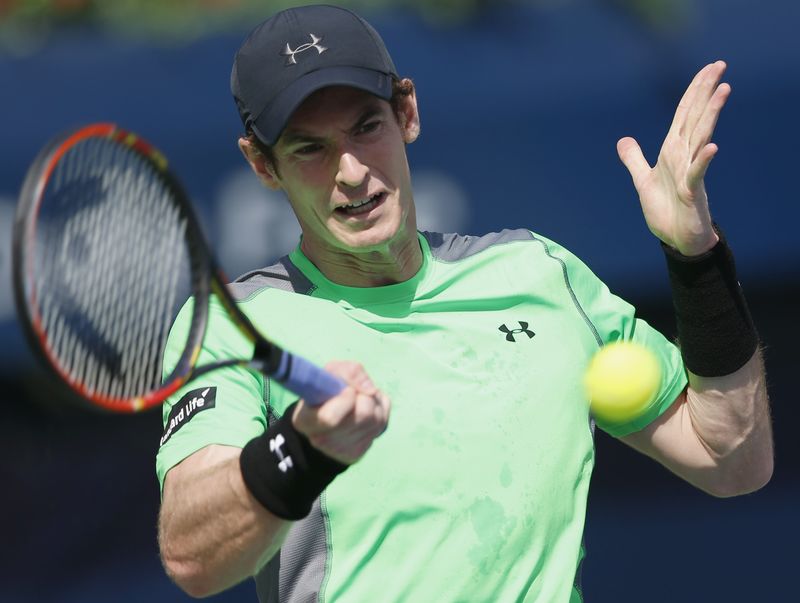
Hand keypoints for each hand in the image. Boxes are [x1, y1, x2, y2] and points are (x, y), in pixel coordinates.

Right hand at [292, 361, 389, 464]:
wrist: (330, 414)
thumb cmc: (328, 389)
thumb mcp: (332, 372)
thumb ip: (349, 372)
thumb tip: (370, 389)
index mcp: (306, 421)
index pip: (330, 417)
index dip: (346, 399)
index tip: (348, 389)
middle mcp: (321, 440)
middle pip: (363, 415)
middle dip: (365, 396)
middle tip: (356, 392)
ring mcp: (341, 449)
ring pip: (375, 419)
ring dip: (374, 402)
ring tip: (361, 399)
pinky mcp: (358, 451)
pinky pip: (382, 423)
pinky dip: (379, 410)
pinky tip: (367, 410)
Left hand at [617, 61, 729, 255]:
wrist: (677, 239)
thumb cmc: (665, 210)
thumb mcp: (643, 181)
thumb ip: (634, 159)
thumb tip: (623, 140)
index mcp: (672, 151)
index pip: (684, 114)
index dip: (694, 91)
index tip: (708, 68)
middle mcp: (684, 156)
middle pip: (696, 117)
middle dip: (706, 91)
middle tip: (720, 64)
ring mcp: (690, 173)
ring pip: (701, 137)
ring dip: (711, 115)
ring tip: (723, 90)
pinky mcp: (692, 192)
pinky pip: (697, 173)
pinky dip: (704, 160)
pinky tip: (712, 146)